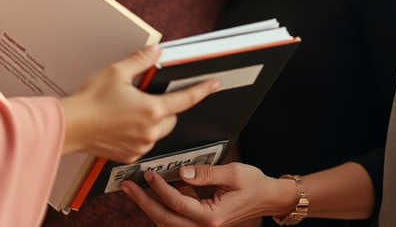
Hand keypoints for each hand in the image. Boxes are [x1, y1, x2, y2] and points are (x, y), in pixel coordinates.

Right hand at [60, 45, 219, 161]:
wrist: (69, 126)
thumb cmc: (90, 100)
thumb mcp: (116, 72)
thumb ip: (140, 60)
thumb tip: (156, 51)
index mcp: (151, 109)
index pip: (186, 99)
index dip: (203, 90)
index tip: (214, 84)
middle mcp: (150, 131)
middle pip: (171, 117)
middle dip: (165, 107)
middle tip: (144, 97)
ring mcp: (140, 146)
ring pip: (158, 131)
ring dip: (152, 121)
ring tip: (128, 111)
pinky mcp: (129, 156)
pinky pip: (144, 143)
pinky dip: (139, 134)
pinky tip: (121, 124)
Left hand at [122, 163, 290, 226]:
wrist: (269, 198)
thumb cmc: (254, 184)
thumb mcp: (232, 173)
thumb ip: (205, 173)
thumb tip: (182, 172)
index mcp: (212, 216)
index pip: (177, 203)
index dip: (160, 188)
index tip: (148, 174)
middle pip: (165, 219)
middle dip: (143, 202)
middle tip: (126, 187)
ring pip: (168, 222)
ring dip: (150, 206)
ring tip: (134, 189)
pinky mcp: (201, 222)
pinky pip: (176, 218)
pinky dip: (163, 206)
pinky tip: (155, 190)